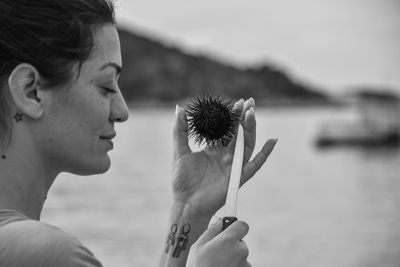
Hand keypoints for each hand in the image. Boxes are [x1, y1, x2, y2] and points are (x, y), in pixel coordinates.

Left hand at [172, 98, 276, 217]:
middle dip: (245, 118)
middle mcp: (227, 156)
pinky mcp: (238, 178)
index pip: (228, 129)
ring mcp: (234, 166)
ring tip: (251, 114)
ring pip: (248, 145)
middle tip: (250, 102)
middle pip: (240, 134)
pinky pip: (255, 165)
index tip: (238, 102)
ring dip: (251, 130)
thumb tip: (179, 108)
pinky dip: (264, 154)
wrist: (186, 202)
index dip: (234, 116)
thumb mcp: (180, 151)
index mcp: (215, 149)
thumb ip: (181, 130)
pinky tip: (272, 141)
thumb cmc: (182, 180)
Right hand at [187, 219, 250, 266]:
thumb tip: (219, 221)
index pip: (243, 225)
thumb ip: (211, 231)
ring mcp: (245, 265)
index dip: (236, 227)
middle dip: (231, 245)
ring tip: (218, 266)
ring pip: (241, 256)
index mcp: (229, 240)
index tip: (228, 231)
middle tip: (216, 254)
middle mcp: (241, 251)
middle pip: (240, 242)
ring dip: (233, 258)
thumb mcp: (198, 247)